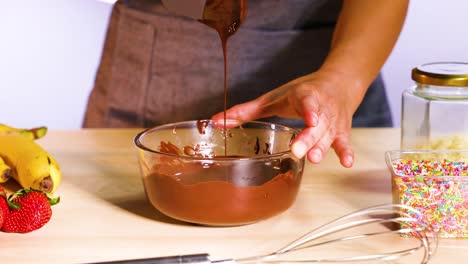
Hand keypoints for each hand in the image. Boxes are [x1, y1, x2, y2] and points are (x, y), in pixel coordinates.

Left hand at [212, 70, 361, 167]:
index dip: (310, 110)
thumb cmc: (302, 91)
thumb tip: (216, 121)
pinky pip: (344, 142)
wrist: (339, 83)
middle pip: (316, 125)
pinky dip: (347, 151)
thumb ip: (246, 111)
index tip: (309, 120)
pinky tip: (346, 162)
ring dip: (323, 147)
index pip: (308, 102)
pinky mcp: (341, 131)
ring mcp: (333, 121)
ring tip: (314, 159)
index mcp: (304, 96)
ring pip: (329, 135)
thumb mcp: (273, 98)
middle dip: (308, 138)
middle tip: (299, 151)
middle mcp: (321, 109)